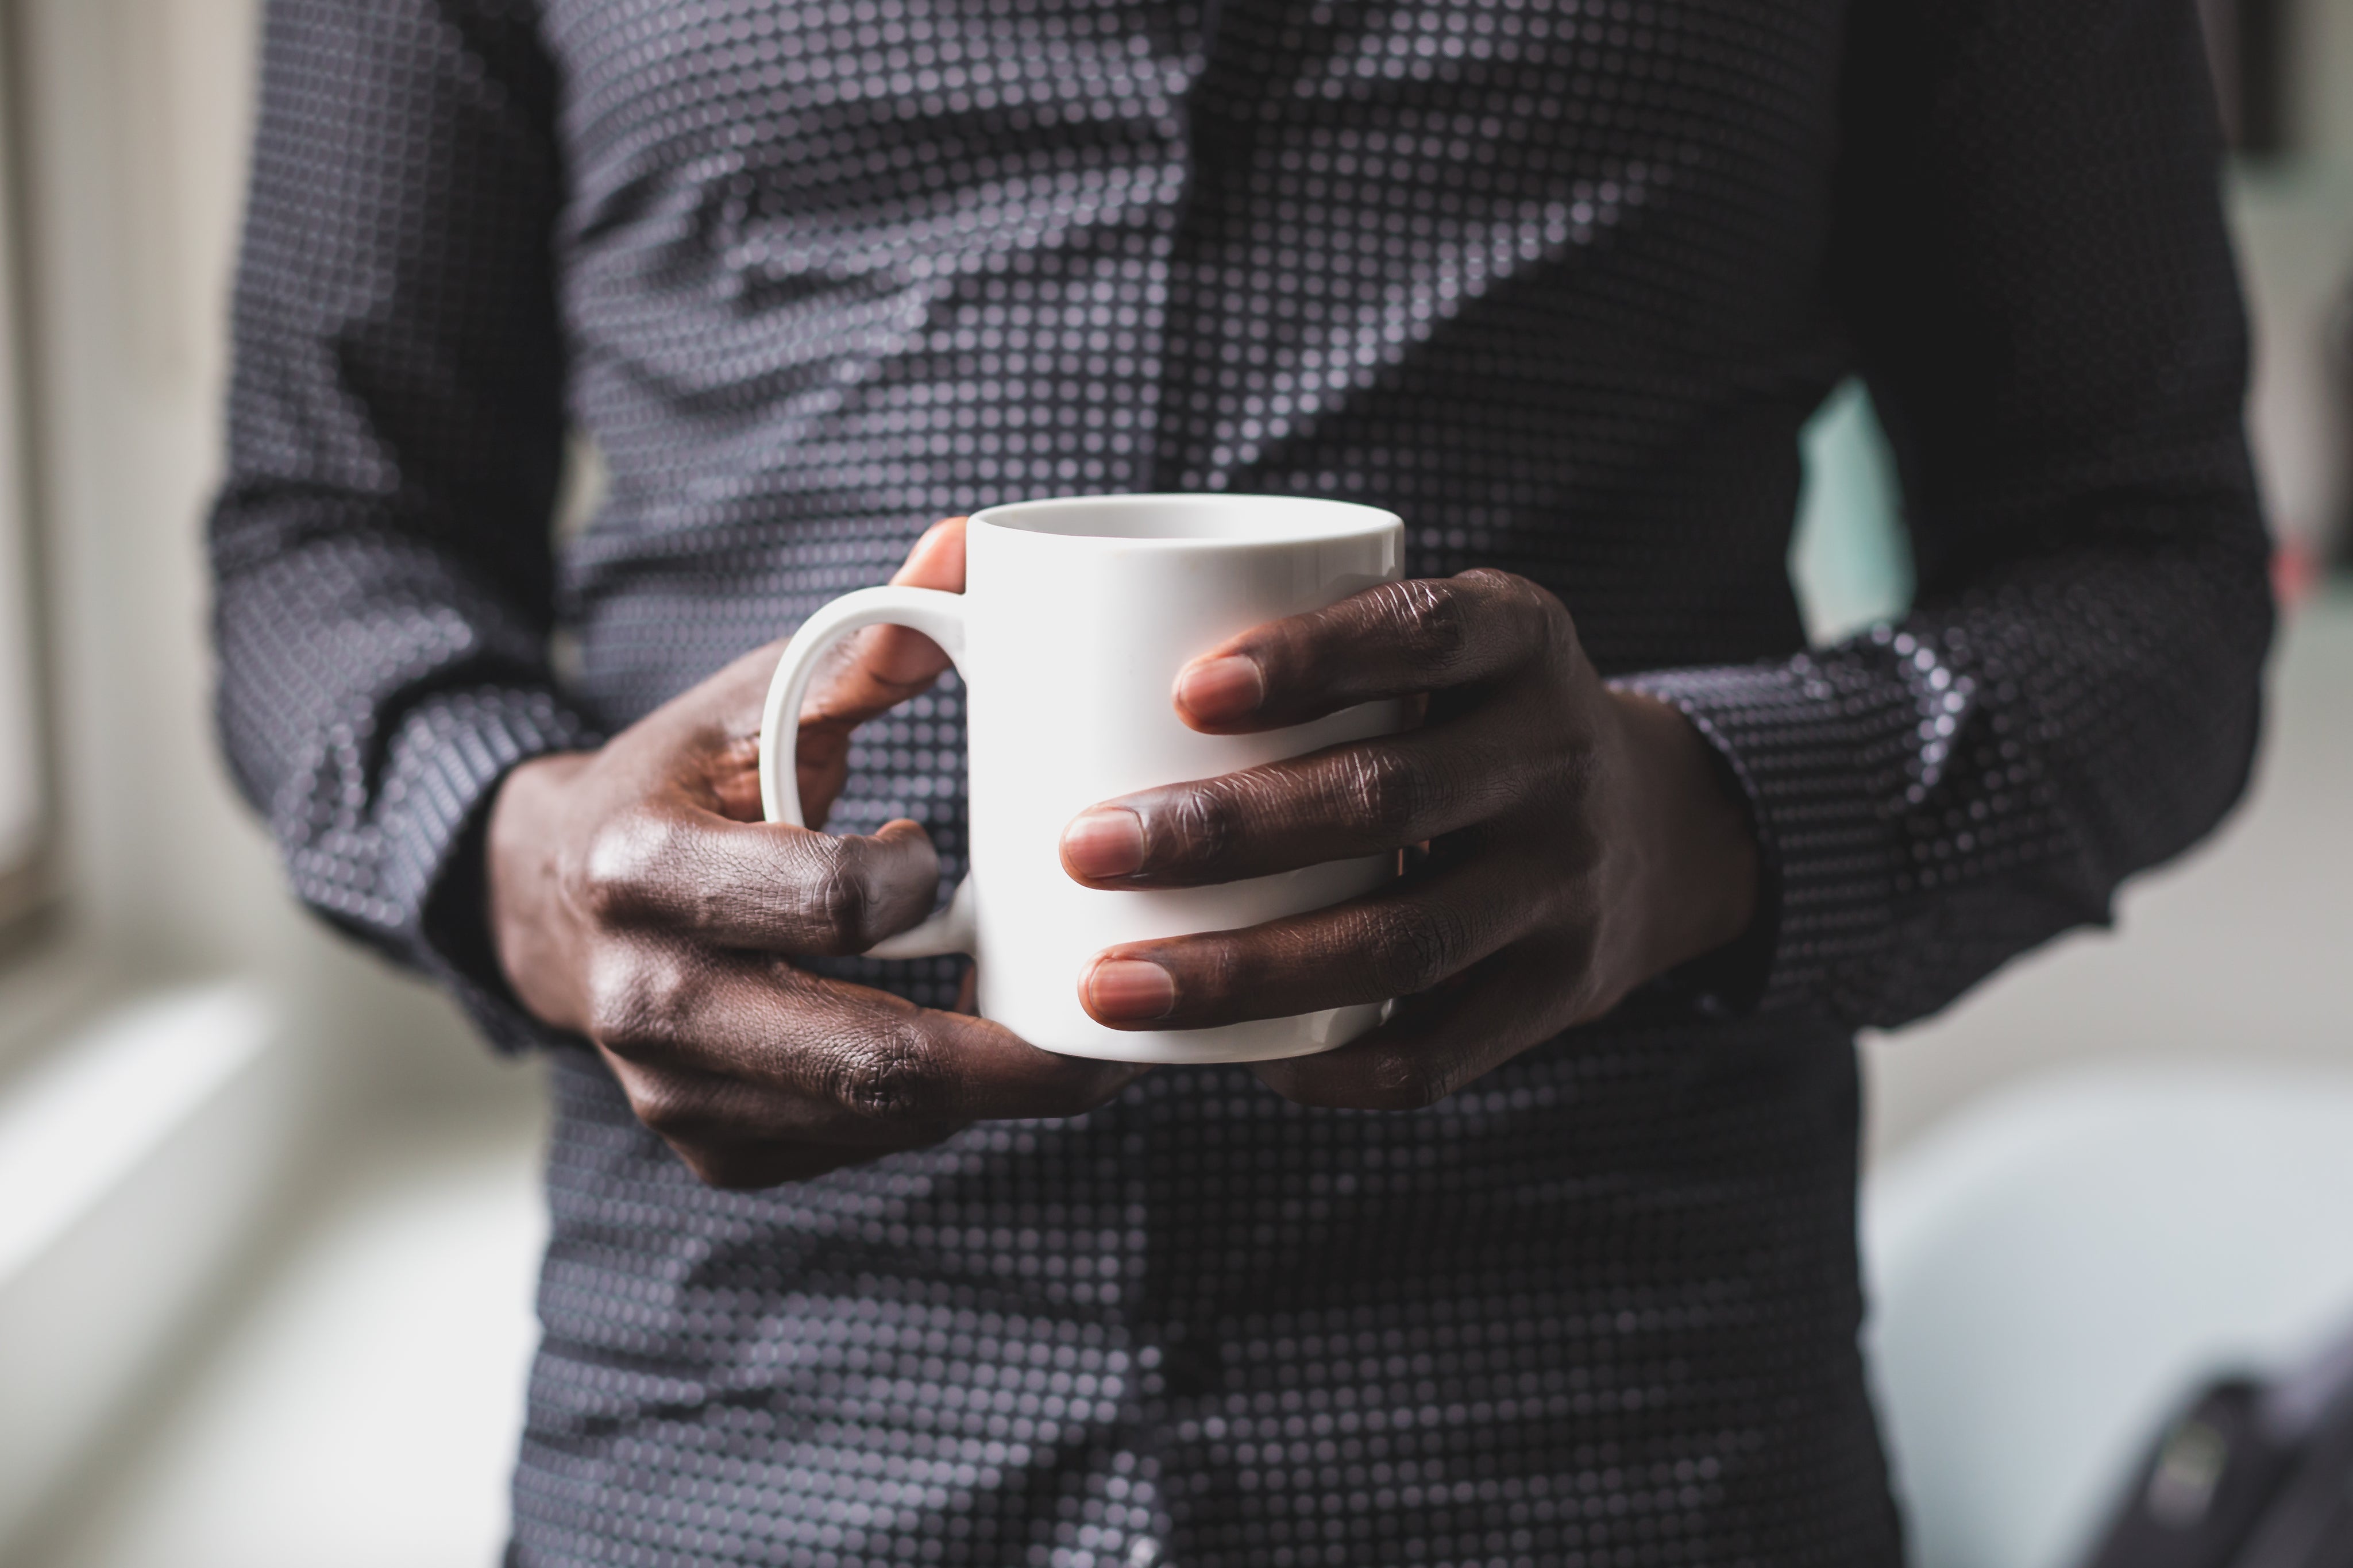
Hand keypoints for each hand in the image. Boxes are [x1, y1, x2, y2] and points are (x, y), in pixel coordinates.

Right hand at [486, 519, 1140, 1187]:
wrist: (552, 899)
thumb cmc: (683, 783)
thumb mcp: (755, 701)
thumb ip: (870, 640)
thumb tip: (974, 548)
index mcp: (642, 866)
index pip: (829, 904)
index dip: (920, 887)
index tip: (945, 855)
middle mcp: (644, 999)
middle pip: (868, 1060)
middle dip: (1015, 1060)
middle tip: (1123, 1037)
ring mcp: (671, 1092)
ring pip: (875, 1123)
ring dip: (987, 1090)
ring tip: (1077, 1043)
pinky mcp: (706, 1147)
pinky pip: (848, 1154)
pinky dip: (926, 1117)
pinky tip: (969, 1062)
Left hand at [1058, 570, 1758, 1110]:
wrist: (1650, 828)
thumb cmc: (1446, 714)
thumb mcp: (1421, 633)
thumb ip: (1273, 607)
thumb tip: (956, 573)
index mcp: (1517, 637)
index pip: (1421, 633)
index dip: (1311, 659)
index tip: (1183, 690)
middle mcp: (1556, 754)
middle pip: (1389, 797)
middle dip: (1226, 830)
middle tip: (1085, 844)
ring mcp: (1567, 882)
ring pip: (1404, 939)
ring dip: (1249, 970)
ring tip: (1114, 983)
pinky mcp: (1562, 990)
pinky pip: (1445, 1050)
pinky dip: (1340, 1065)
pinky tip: (1242, 1064)